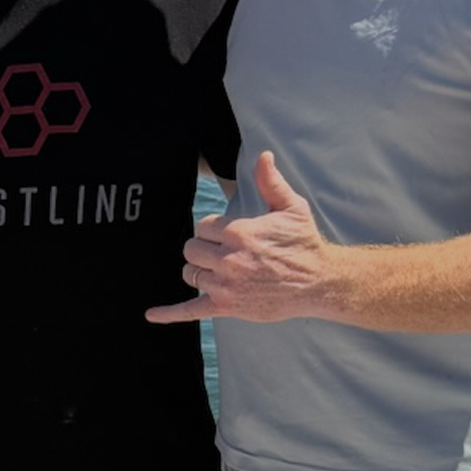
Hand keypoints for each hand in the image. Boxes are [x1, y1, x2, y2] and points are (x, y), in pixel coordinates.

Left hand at [145, 151, 339, 324]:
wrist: (319, 282)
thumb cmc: (304, 243)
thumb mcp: (291, 208)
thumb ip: (271, 182)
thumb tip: (263, 156)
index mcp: (239, 232)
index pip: (202, 226)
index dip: (213, 229)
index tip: (230, 234)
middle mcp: (228, 259)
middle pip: (191, 249)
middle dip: (203, 248)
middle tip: (223, 251)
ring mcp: (226, 285)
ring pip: (190, 273)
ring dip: (199, 270)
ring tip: (220, 269)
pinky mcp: (227, 307)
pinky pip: (191, 310)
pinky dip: (170, 313)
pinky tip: (152, 314)